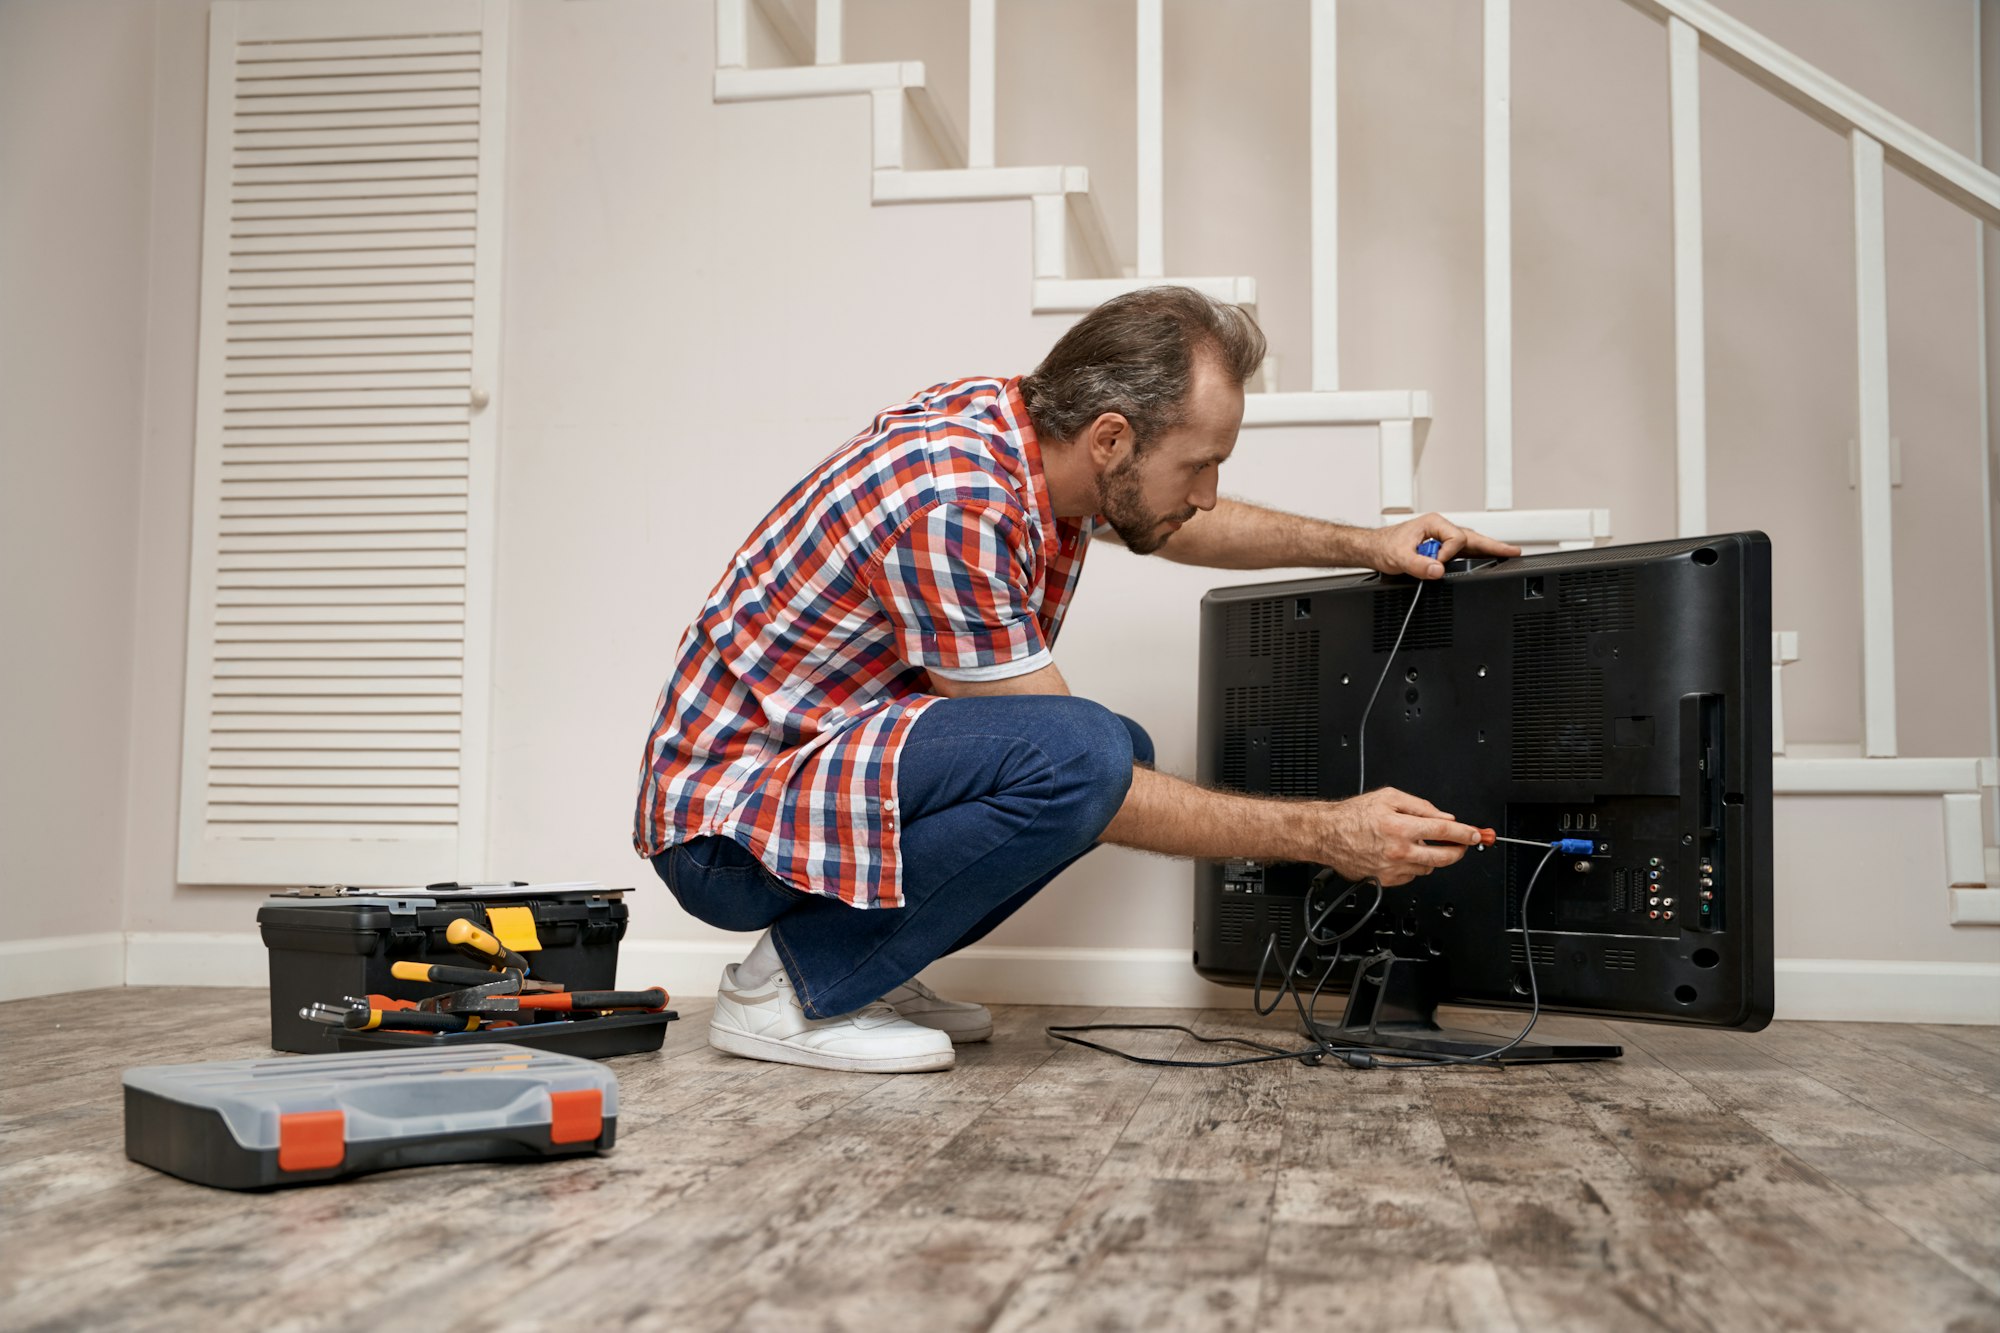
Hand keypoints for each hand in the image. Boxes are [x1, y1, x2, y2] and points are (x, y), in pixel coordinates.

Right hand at [1314, 787, 1481, 886]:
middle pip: (1444, 857)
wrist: (1326, 834)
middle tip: (1463, 845)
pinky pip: (1412, 876)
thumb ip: (1420, 807)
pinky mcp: (1386, 880)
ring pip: (1429, 868)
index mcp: (1401, 827)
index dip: (1466, 833)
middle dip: (1459, 851)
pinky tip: (1405, 855)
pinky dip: (1415, 867)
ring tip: (1423, 845)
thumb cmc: (1353, 815)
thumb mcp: (1389, 797)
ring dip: (1434, 858)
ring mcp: (1393, 868)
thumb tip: (1444, 818)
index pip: (1444, 832)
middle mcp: (1399, 850)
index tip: (1476, 834)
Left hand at [1371, 513, 1520, 579]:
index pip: (1457, 538)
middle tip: (1512, 551)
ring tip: (1507, 554)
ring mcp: (1442, 539)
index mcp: (1434, 523)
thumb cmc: (1383, 546)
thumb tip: (1437, 570)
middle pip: (1473, 537)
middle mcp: (1441, 529)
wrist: (1374, 549)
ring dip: (1487, 550)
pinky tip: (1487, 560)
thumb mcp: (1398, 557)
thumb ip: (1417, 565)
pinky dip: (1475, 556)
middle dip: (1493, 545)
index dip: (1450, 553)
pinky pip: (1462, 552)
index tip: (1438, 564)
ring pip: (1470, 544)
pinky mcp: (1440, 549)